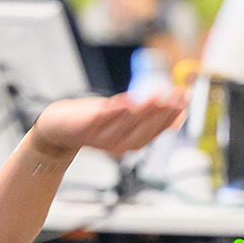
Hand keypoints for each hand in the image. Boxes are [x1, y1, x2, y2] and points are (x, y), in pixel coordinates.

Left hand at [28, 88, 186, 159]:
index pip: (155, 131)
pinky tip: (127, 102)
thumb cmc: (94, 120)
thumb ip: (146, 113)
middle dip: (162, 113)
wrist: (59, 127)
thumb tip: (177, 106)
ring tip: (158, 97)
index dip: (171, 117)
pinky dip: (115, 112)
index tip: (185, 100)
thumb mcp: (123, 116)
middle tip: (176, 98)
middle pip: (144, 130)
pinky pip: (102, 120)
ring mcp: (101, 137)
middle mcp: (118, 144)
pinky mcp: (85, 127)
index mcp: (130, 142)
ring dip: (143, 112)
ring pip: (126, 125)